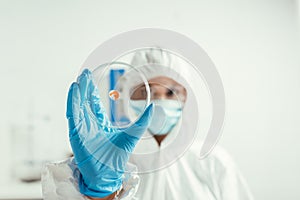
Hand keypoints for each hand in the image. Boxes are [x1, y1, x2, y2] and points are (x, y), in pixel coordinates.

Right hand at [66, 69, 152, 197]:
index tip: (91, 80)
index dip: (92, 92)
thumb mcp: (133, 134)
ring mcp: (82, 128)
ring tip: (80, 79)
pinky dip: (73, 102)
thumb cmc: (117, 156)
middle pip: (85, 102)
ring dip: (78, 92)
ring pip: (78, 106)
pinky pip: (73, 115)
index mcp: (100, 123)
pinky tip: (74, 91)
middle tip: (85, 74)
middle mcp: (89, 124)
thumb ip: (143, 121)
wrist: (108, 173)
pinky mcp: (76, 133)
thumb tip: (153, 108)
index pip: (94, 104)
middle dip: (85, 88)